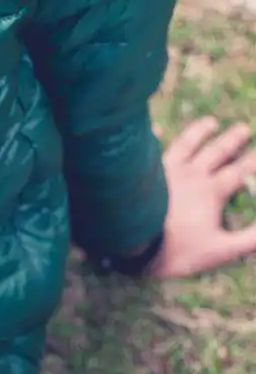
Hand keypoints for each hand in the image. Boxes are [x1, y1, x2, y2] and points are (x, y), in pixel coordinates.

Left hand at [149, 117, 255, 277]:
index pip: (239, 171)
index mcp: (211, 191)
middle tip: (243, 127)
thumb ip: (251, 239)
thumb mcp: (220, 250)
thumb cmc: (175, 251)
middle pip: (215, 153)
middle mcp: (190, 175)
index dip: (254, 161)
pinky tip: (156, 129)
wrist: (130, 247)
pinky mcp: (143, 175)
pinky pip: (149, 152)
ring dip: (199, 133)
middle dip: (231, 141)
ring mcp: (165, 172)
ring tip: (210, 122)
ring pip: (185, 145)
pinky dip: (153, 139)